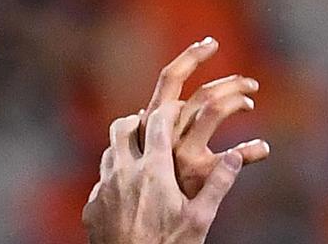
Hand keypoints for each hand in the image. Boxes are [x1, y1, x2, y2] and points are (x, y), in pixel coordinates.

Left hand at [83, 102, 243, 243]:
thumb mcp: (200, 219)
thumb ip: (218, 184)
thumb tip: (235, 156)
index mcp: (152, 171)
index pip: (157, 122)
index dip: (168, 110)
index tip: (177, 108)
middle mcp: (123, 172)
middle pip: (123, 127)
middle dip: (138, 120)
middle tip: (153, 126)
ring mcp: (104, 189)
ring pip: (108, 151)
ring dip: (123, 147)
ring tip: (140, 155)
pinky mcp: (92, 207)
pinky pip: (100, 180)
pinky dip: (113, 176)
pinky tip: (126, 190)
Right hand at [140, 37, 269, 196]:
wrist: (143, 222)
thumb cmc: (147, 183)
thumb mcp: (144, 148)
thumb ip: (154, 127)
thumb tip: (161, 106)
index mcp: (154, 122)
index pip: (170, 78)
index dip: (190, 57)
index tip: (210, 42)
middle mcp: (167, 131)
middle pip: (202, 91)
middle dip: (229, 80)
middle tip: (249, 81)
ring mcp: (183, 151)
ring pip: (215, 108)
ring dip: (237, 101)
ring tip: (250, 101)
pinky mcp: (199, 173)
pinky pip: (233, 154)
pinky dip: (252, 149)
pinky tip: (262, 148)